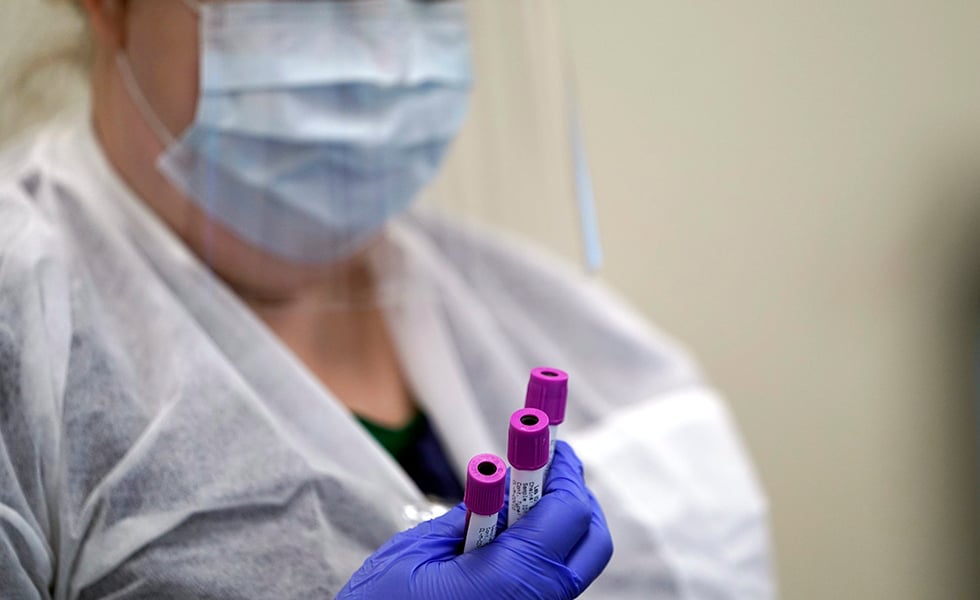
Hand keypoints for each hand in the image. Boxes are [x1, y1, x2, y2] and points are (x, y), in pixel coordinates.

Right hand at [337, 441, 612, 598]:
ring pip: (574, 566)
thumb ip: (470, 516)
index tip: (551, 445)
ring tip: (522, 506)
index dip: (563, 471)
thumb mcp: (417, 553)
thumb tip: (503, 489)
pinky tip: (508, 544)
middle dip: (576, 498)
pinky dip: (542, 557)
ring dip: (560, 528)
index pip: (569, 512)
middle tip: (547, 472)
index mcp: (512, 581)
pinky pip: (549, 588)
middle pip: (591, 541)